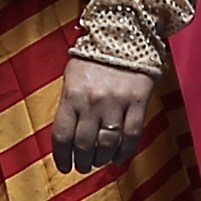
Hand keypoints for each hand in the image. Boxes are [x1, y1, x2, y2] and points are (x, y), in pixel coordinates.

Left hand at [52, 56, 159, 174]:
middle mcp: (92, 102)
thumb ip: (70, 104)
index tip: (64, 166)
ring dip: (101, 160)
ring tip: (100, 163)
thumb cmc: (95, 56)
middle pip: (84, 145)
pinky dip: (124, 152)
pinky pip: (131, 135)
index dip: (62, 157)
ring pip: (107, 144)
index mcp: (72, 95)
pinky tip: (118, 157)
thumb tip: (69, 135)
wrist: (125, 33)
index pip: (62, 136)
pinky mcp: (138, 103)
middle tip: (83, 167)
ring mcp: (116, 103)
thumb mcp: (72, 76)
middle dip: (82, 162)